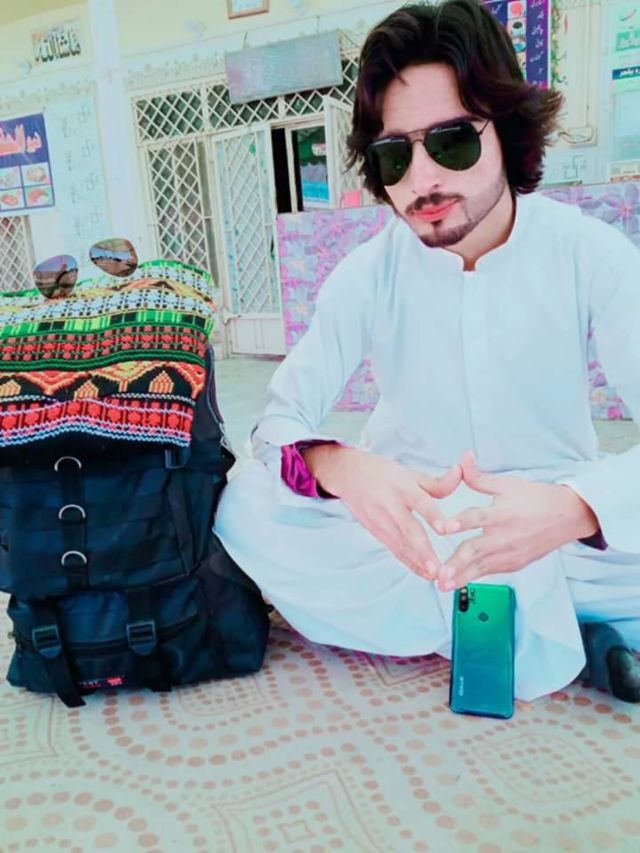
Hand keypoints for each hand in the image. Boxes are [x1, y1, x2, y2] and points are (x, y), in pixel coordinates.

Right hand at [303, 445, 461, 579]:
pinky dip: (410, 563)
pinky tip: (425, 574)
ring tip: (435, 576)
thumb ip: (437, 481)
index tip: (445, 529)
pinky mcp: (377, 532)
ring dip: (418, 562)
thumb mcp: (410, 473)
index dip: (433, 516)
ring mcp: (381, 522)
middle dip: (423, 551)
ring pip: (402, 545)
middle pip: (409, 530)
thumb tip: (460, 473)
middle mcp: (391, 506)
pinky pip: (396, 550)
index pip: (420, 501)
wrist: (349, 476)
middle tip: (437, 568)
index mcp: (403, 486)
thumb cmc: (383, 473)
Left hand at [437, 450, 599, 590]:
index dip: (461, 522)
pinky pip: (489, 572)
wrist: (567, 517)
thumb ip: (479, 477)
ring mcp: (510, 554)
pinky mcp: (513, 564)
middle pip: (477, 550)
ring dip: (461, 577)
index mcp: (503, 513)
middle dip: (457, 563)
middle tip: (440, 573)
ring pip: (481, 567)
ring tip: (443, 586)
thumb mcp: (508, 484)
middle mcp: (505, 536)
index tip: (444, 528)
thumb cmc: (536, 499)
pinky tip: (457, 583)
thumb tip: (463, 458)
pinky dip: (473, 578)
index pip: (478, 517)